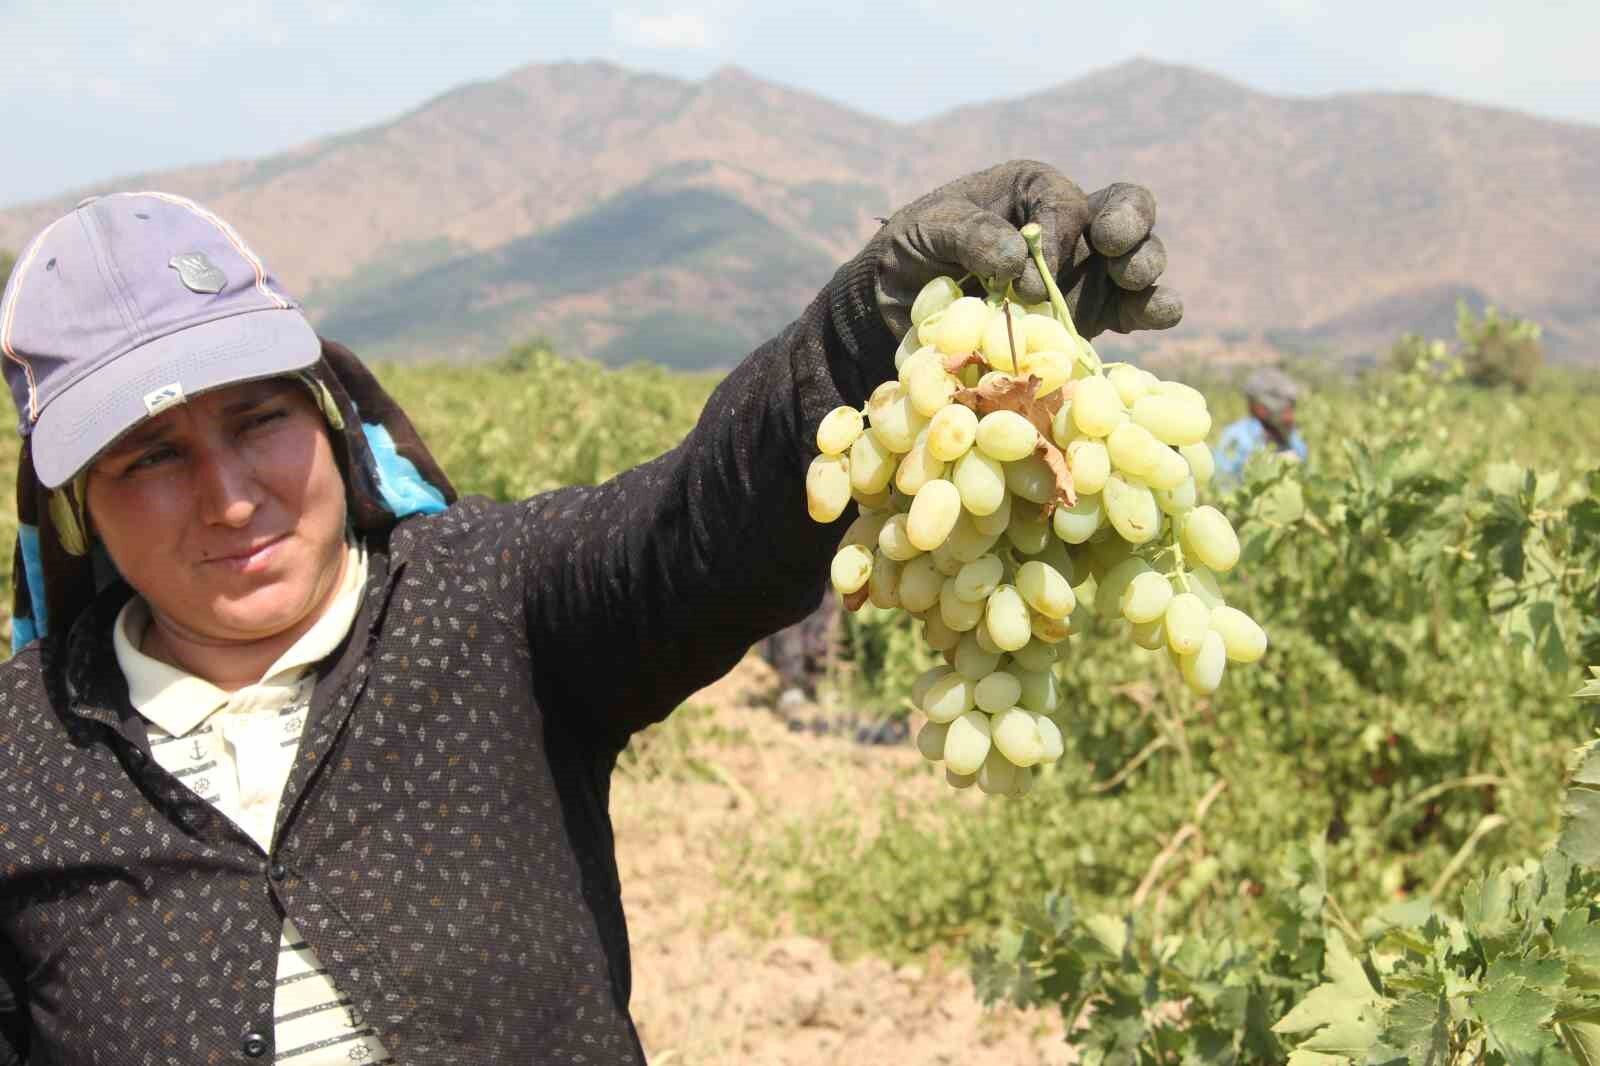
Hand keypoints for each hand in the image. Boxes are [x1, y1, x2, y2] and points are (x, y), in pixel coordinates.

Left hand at [860, 160, 1181, 339]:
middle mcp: (1070, 225)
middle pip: (1126, 211)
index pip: (1064, 203)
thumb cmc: (914, 250)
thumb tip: (1017, 258)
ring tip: (1132, 281)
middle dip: (1130, 225)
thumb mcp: (927, 227)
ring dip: (1145, 266)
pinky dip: (1153, 309)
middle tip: (1114, 248)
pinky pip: (1136, 308)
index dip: (1056, 236)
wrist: (901, 304)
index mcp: (1032, 189)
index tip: (1024, 280)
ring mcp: (1087, 271)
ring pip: (1139, 258)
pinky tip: (1158, 312)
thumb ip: (969, 232)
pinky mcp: (1093, 315)